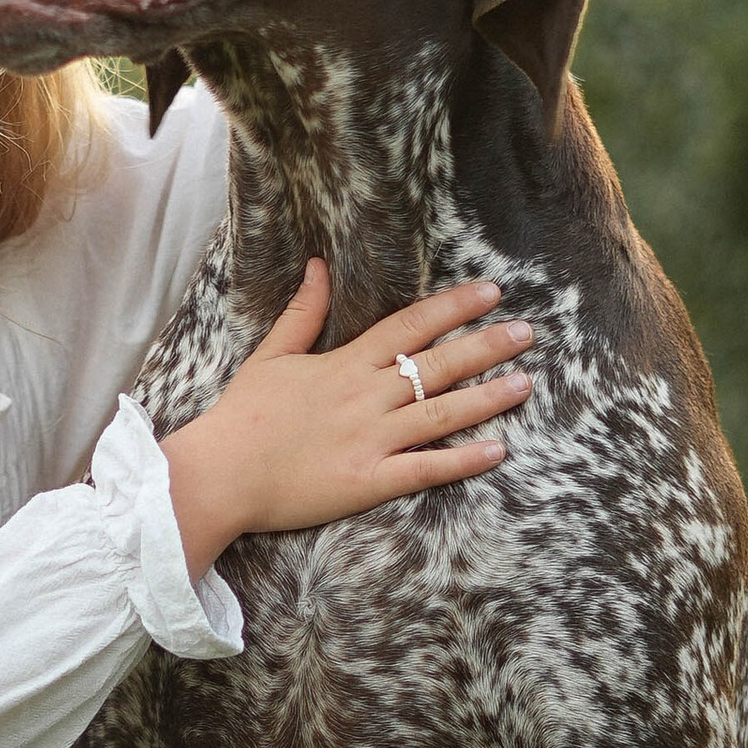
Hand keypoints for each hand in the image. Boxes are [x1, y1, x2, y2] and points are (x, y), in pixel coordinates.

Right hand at [162, 262, 532, 578]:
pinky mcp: (370, 481)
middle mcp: (366, 397)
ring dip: (488, 398)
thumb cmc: (243, 416)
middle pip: (438, 364)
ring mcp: (371, 440)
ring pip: (443, 413)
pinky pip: (426, 469)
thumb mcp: (271, 355)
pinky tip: (497, 451)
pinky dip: (463, 461)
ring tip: (525, 383)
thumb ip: (302, 313)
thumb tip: (318, 266)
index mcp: (345, 364)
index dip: (453, 308)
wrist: (220, 475)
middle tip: (527, 332)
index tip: (490, 293)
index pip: (410, 326)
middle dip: (486, 346)